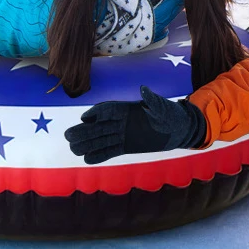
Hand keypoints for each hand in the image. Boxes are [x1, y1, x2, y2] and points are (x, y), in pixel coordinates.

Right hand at [65, 85, 206, 163]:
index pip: (108, 109)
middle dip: (84, 130)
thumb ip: (153, 101)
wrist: (178, 130)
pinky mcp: (125, 146)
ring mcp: (122, 134)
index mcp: (128, 108)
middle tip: (69, 136)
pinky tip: (87, 159)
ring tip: (72, 148)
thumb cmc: (172, 115)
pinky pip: (109, 151)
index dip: (96, 113)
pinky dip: (99, 155)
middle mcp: (121, 121)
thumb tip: (144, 89)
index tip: (85, 118)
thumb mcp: (164, 108)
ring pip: (100, 139)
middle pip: (99, 125)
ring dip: (87, 143)